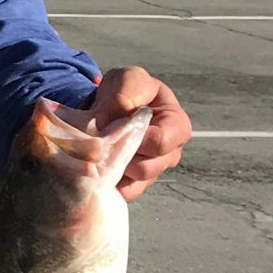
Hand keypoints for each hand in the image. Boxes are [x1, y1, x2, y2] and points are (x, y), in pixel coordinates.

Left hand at [92, 65, 190, 200]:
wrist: (105, 108)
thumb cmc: (126, 92)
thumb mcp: (128, 80)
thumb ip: (127, 92)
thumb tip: (114, 117)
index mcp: (176, 125)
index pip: (161, 142)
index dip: (135, 137)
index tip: (114, 123)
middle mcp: (169, 153)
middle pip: (146, 168)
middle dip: (120, 155)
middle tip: (101, 140)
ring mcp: (151, 171)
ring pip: (132, 183)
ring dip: (110, 168)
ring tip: (98, 151)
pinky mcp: (132, 185)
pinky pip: (121, 193)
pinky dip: (105, 182)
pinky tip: (96, 167)